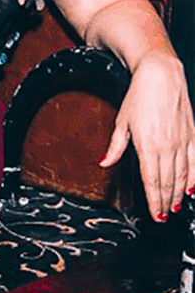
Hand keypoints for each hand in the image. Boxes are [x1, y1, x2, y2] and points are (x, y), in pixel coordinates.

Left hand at [100, 51, 194, 221]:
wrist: (161, 75)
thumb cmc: (139, 96)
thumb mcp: (122, 121)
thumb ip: (115, 146)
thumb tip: (105, 163)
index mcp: (146, 144)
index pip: (151, 180)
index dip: (153, 200)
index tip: (155, 215)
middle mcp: (166, 146)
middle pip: (167, 182)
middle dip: (165, 202)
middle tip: (164, 216)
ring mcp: (181, 141)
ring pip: (183, 175)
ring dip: (178, 193)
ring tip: (175, 207)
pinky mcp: (192, 134)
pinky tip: (192, 188)